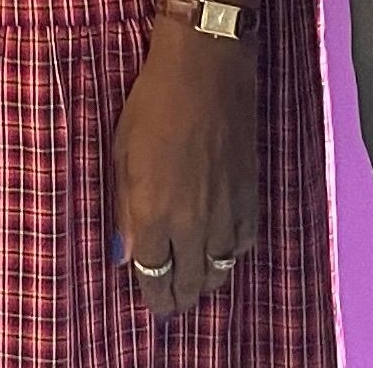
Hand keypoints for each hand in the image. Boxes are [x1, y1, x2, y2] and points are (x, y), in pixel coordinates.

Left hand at [107, 18, 257, 319]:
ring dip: (206, 281)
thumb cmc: (153, 102)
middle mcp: (194, 222)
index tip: (153, 304)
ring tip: (197, 285)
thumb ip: (125, 207)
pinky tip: (223, 251)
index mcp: (155, 213)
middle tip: (172, 304)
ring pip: (220, 268)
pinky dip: (232, 253)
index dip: (153, 294)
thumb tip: (124, 252)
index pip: (154, 273)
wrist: (206, 68)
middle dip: (179, 297)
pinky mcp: (250, 194)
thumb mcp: (122, 151)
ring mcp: (226, 210)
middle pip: (190, 280)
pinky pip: (243, 242)